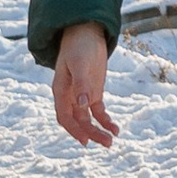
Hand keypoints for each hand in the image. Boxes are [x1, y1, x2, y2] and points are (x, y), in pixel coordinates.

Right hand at [51, 22, 118, 147]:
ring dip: (98, 131)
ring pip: (88, 120)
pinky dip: (105, 121)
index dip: (74, 130)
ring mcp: (81, 96)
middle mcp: (70, 97)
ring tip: (111, 141)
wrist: (85, 33)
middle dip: (91, 133)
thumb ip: (81, 84)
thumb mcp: (80, 64)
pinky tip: (115, 129)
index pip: (64, 116)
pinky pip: (98, 112)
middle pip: (78, 121)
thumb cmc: (79, 47)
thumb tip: (83, 105)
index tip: (86, 140)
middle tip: (107, 143)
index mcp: (61, 90)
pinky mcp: (93, 93)